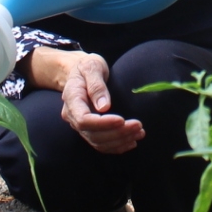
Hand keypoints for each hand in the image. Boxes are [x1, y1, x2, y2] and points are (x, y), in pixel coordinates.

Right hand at [30, 48, 144, 153]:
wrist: (80, 71)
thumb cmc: (87, 66)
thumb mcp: (92, 66)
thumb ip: (97, 84)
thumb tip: (104, 107)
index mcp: (72, 99)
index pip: (83, 120)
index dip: (103, 123)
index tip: (122, 120)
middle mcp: (73, 116)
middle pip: (93, 134)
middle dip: (117, 133)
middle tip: (138, 125)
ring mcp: (80, 125)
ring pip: (98, 142)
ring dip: (120, 141)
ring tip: (140, 133)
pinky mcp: (89, 130)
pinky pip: (101, 144)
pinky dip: (117, 146)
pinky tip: (132, 142)